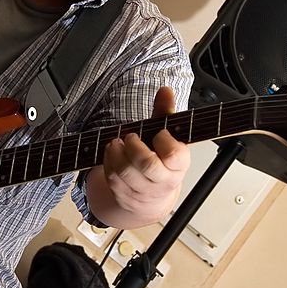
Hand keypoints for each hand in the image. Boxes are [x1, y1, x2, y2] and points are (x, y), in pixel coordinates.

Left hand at [100, 87, 190, 222]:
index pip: (174, 155)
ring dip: (116, 152)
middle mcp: (163, 181)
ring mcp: (143, 191)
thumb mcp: (168, 137)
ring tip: (118, 143)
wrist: (153, 196)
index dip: (164, 141)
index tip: (159, 133)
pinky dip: (108, 162)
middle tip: (131, 137)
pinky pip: (112, 178)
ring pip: (125, 172)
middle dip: (134, 146)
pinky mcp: (125, 196)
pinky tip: (113, 153)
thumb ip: (165, 113)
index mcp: (179, 166)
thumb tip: (165, 91)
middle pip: (147, 165)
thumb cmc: (161, 161)